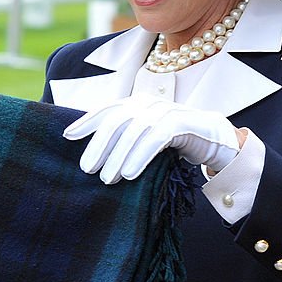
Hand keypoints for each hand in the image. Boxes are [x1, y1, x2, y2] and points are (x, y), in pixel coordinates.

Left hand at [63, 96, 241, 183]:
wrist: (215, 139)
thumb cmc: (175, 142)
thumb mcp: (147, 138)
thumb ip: (125, 139)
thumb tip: (91, 155)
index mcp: (138, 103)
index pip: (108, 109)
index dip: (87, 121)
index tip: (67, 136)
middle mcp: (149, 102)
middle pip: (117, 120)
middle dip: (99, 144)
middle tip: (86, 169)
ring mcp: (166, 109)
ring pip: (135, 131)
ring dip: (118, 156)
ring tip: (107, 179)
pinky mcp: (181, 121)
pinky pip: (156, 138)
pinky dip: (141, 156)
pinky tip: (130, 174)